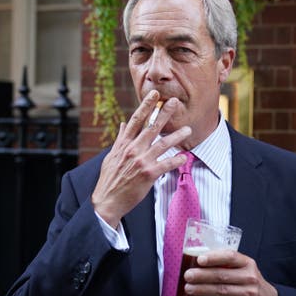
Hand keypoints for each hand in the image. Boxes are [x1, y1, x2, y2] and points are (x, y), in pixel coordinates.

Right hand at [91, 90, 191, 227]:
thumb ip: (120, 139)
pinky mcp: (148, 174)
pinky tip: (184, 157)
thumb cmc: (109, 179)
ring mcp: (141, 161)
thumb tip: (123, 124)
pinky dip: (176, 160)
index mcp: (123, 144)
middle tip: (174, 102)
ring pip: (162, 144)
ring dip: (177, 136)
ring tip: (188, 130)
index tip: (154, 95)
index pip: (135, 120)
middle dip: (164, 113)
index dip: (145, 106)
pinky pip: (166, 164)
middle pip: (151, 127)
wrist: (107, 200)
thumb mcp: (111, 156)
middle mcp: (133, 150)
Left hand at [184, 250, 279, 295]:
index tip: (199, 259)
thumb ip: (227, 264)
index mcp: (247, 263)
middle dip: (202, 275)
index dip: (214, 257)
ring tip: (188, 289)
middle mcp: (249, 277)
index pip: (230, 256)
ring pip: (221, 291)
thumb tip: (198, 260)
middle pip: (222, 275)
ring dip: (202, 290)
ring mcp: (249, 293)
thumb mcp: (244, 268)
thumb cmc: (249, 282)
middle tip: (188, 275)